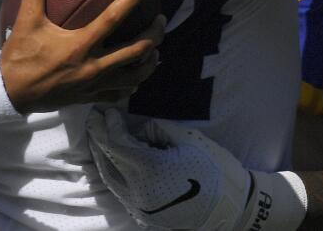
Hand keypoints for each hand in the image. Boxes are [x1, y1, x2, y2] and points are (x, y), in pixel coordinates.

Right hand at [0, 0, 163, 112]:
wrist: (9, 93)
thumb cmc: (20, 56)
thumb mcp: (25, 21)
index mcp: (79, 46)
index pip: (112, 19)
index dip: (129, 0)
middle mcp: (93, 67)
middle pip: (136, 51)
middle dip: (154, 34)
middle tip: (161, 19)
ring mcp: (94, 85)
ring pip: (135, 75)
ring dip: (150, 61)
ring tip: (156, 49)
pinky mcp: (91, 97)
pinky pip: (119, 93)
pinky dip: (132, 83)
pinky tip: (137, 76)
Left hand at [87, 110, 254, 230]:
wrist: (229, 207)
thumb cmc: (213, 168)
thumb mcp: (187, 139)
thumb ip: (157, 129)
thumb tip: (137, 128)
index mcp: (150, 169)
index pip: (117, 142)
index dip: (110, 124)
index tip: (108, 110)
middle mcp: (138, 190)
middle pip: (107, 160)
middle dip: (98, 136)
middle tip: (93, 117)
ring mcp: (138, 205)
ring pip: (109, 177)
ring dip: (101, 154)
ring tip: (98, 135)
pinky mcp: (142, 213)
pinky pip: (119, 189)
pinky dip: (113, 170)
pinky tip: (112, 158)